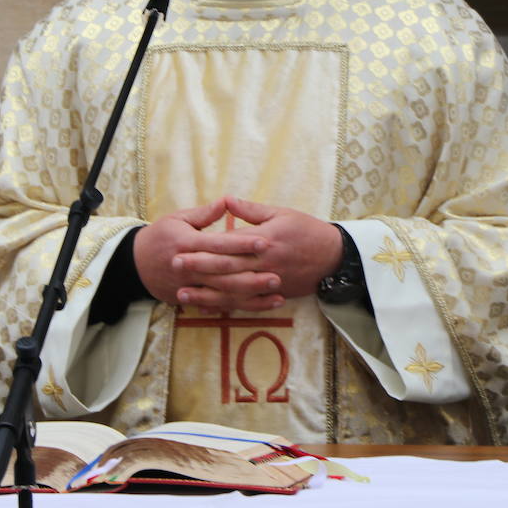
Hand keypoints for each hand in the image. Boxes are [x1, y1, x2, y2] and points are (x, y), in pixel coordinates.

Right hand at [133, 199, 281, 310]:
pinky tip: (261, 306)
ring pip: (224, 294)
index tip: (264, 242)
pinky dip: (240, 307)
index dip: (241, 244)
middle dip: (251, 275)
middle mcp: (189, 267)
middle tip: (278, 275)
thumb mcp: (178, 219)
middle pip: (224, 273)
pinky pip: (219, 306)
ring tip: (277, 294)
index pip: (218, 244)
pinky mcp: (190, 300)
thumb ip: (205, 214)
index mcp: (187, 243)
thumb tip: (227, 201)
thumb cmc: (160, 236)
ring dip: (251, 296)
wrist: (134, 265)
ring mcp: (189, 286)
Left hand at [194, 197, 341, 299]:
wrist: (334, 257)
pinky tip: (207, 307)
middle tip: (174, 267)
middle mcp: (264, 262)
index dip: (204, 246)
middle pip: (226, 267)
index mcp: (264, 239)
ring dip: (206, 292)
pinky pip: (245, 303)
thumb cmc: (306, 230)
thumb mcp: (280, 213)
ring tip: (182, 293)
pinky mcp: (273, 294)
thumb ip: (250, 210)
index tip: (181, 246)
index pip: (229, 244)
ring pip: (232, 289)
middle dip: (198, 268)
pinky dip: (225, 306)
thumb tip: (225, 199)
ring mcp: (268, 281)